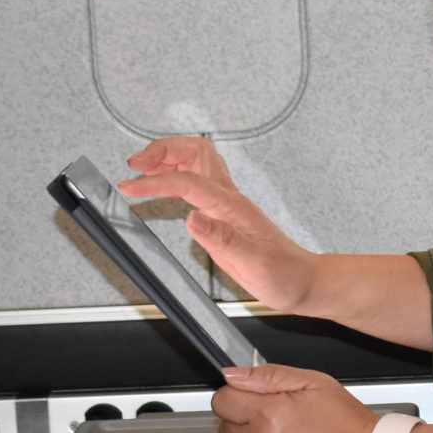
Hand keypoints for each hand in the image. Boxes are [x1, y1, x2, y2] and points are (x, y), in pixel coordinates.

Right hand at [117, 136, 317, 313]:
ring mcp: (226, 205)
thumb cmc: (284, 274)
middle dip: (163, 150)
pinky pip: (196, 183)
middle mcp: (229, 200)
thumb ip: (223, 239)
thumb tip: (193, 218)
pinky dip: (174, 176)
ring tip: (140, 169)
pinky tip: (162, 187)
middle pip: (196, 153)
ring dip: (167, 158)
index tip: (130, 187)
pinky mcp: (223, 215)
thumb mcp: (254, 262)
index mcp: (233, 208)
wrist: (302, 282)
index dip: (156, 183)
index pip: (189, 183)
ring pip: (196, 163)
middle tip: (134, 164)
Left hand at [212, 364, 377, 432]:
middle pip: (225, 430)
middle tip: (277, 424)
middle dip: (245, 423)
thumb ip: (267, 376)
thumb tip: (231, 375)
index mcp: (270, 414)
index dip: (237, 398)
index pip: (221, 401)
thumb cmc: (349, 424)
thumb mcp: (314, 383)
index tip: (252, 402)